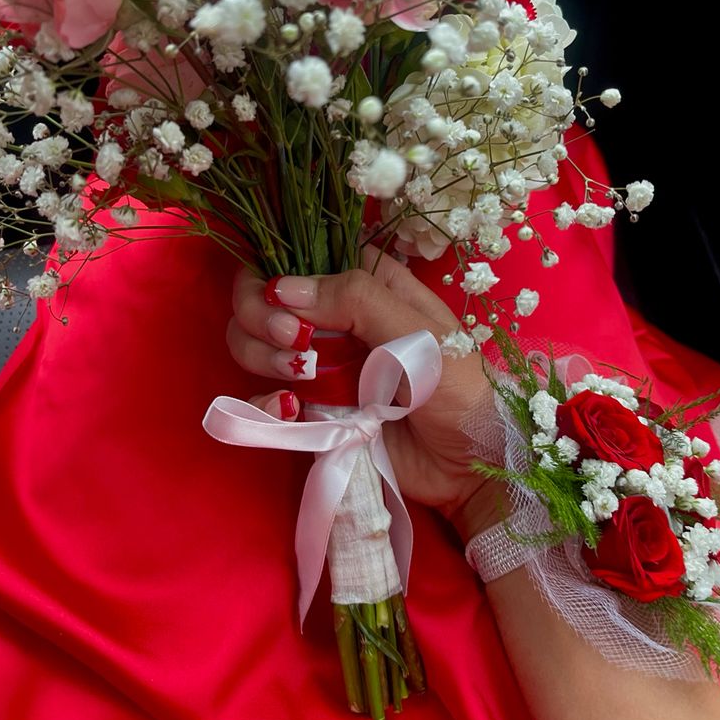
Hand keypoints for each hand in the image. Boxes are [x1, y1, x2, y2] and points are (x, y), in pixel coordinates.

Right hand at [227, 250, 506, 541]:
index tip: (284, 299)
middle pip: (264, 297)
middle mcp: (334, 319)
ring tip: (298, 375)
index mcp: (365, 285)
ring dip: (259, 355)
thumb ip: (355, 300)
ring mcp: (319, 365)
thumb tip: (282, 288)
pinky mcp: (311, 409)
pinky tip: (288, 410)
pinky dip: (262, 404)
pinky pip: (264, 398)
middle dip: (260, 314)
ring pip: (254, 343)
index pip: (298, 256)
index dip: (276, 271)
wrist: (466, 463)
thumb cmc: (455, 385)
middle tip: (292, 342)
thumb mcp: (415, 331)